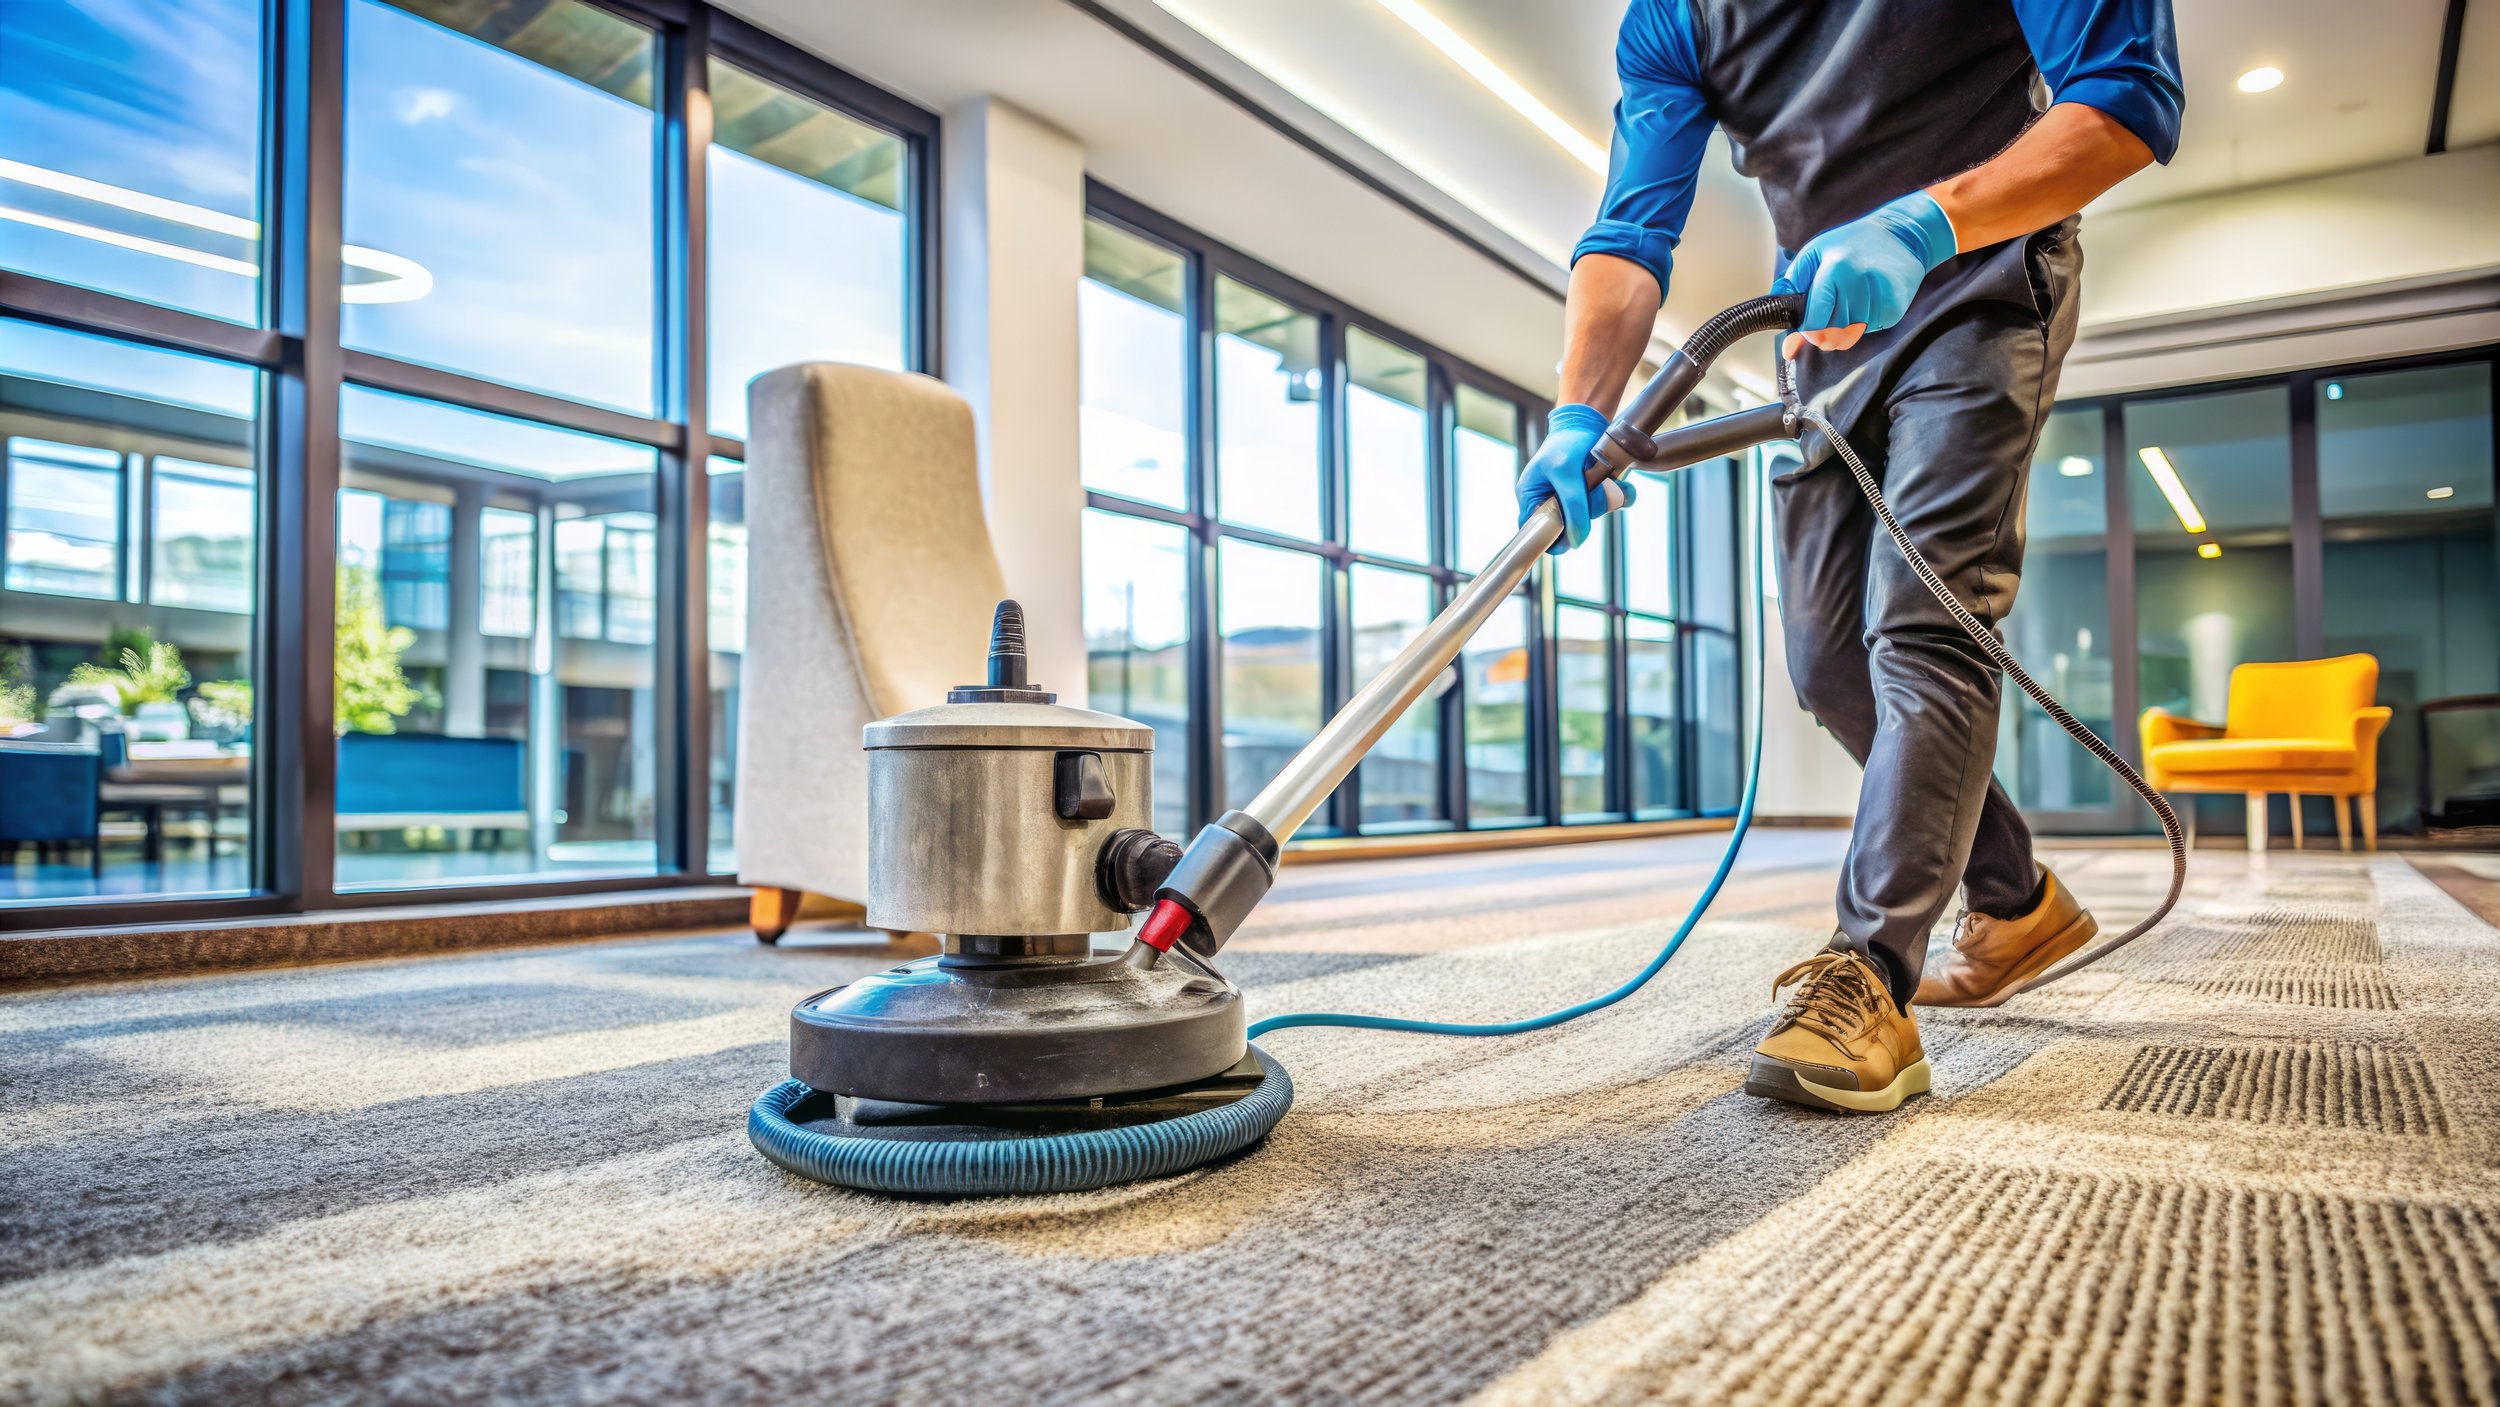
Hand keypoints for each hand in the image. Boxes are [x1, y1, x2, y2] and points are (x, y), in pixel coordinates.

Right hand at [1517, 403, 1635, 555]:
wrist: (1588, 420)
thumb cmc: (1567, 442)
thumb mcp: (1567, 473)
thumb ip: (1573, 507)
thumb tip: (1577, 542)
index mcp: (1531, 497)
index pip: (1536, 532)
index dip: (1553, 538)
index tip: (1572, 532)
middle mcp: (1549, 500)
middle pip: (1569, 527)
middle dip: (1587, 510)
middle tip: (1591, 489)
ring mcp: (1571, 497)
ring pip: (1591, 516)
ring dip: (1604, 499)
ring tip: (1605, 479)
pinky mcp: (1591, 492)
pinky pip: (1609, 505)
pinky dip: (1618, 496)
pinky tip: (1620, 484)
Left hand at [1773, 190, 1957, 359]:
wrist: (1901, 235)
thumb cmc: (1851, 244)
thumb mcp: (1814, 254)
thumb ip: (1791, 287)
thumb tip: (1782, 328)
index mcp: (1835, 269)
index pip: (1815, 321)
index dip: (1807, 331)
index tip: (1807, 326)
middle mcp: (1860, 284)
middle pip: (1832, 332)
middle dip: (1824, 329)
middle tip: (1829, 310)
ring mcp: (1881, 297)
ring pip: (1851, 334)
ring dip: (1844, 326)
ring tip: (1850, 298)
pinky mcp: (1895, 308)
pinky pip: (1869, 329)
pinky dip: (1863, 322)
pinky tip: (1867, 299)